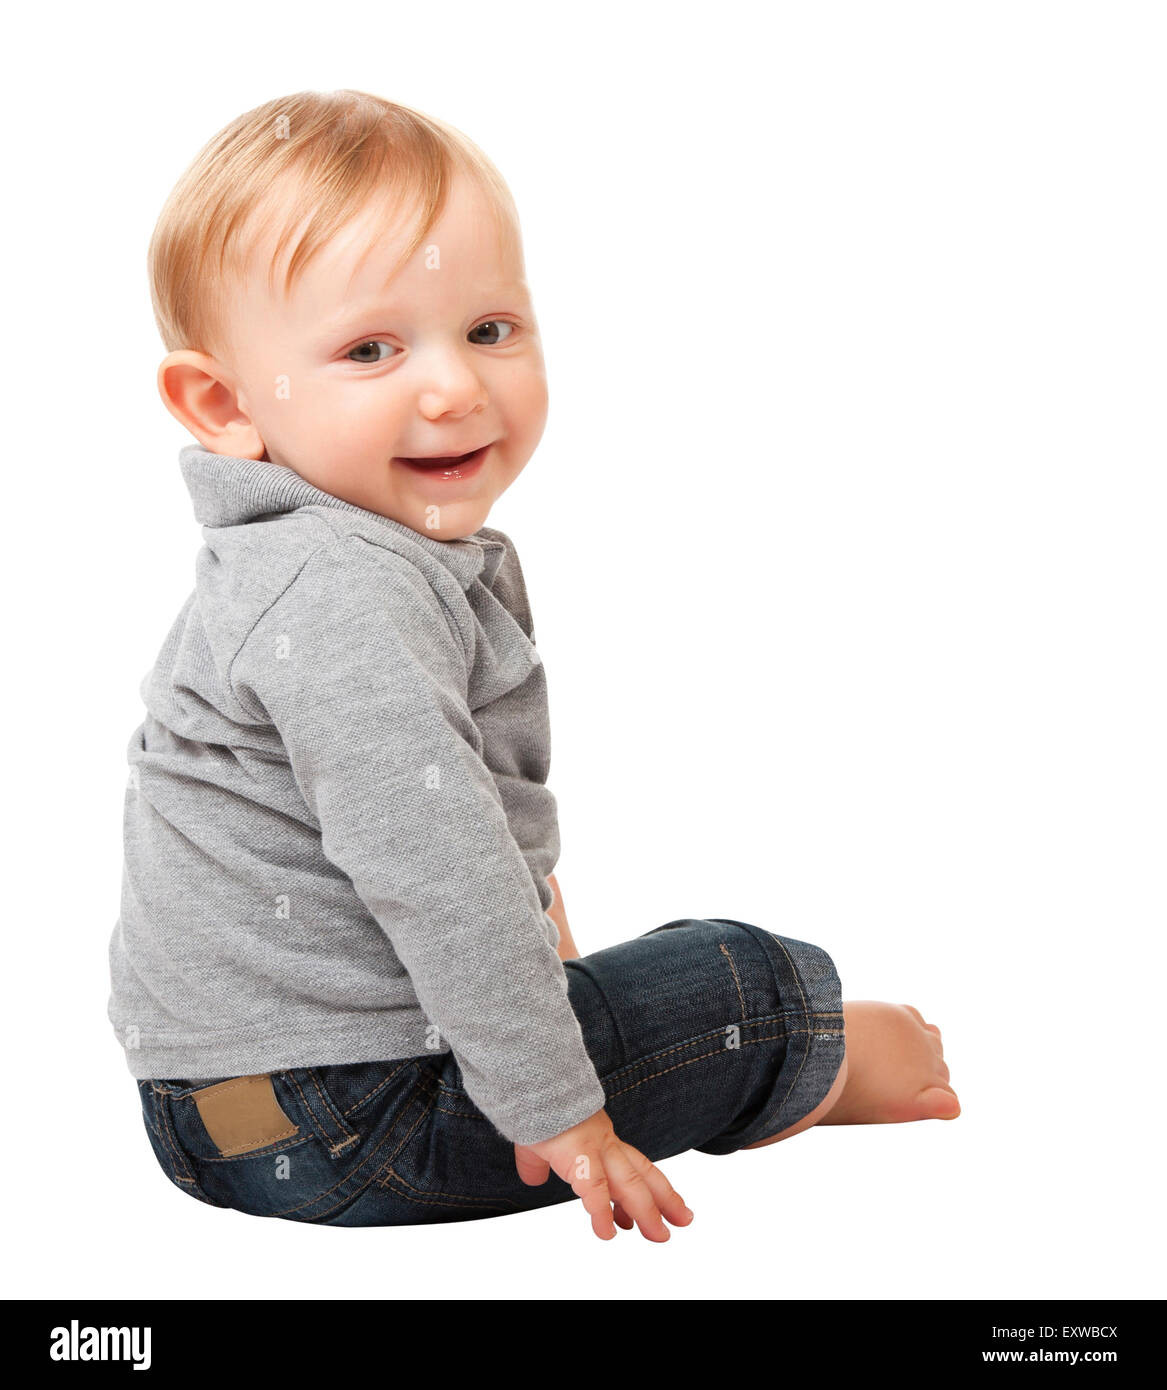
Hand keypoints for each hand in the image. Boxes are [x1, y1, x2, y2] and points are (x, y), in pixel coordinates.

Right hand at [513, 1108, 693, 1240]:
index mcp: (600, 1138)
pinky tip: (606, 1233)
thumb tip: (533, 1178)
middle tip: (684, 1221)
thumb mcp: (540, 1140)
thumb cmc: (535, 1104)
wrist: (532, 1079)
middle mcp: (605, 1143)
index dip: (648, 1188)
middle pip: (642, 1175)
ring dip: (647, 1212)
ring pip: (630, 1184)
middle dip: (665, 1200)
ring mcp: (595, 1148)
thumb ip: (539, 1162)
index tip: (652, 1213)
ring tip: (660, 1236)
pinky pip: (594, 1190)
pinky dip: (602, 1214)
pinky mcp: (577, 1156)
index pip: (633, 1165)